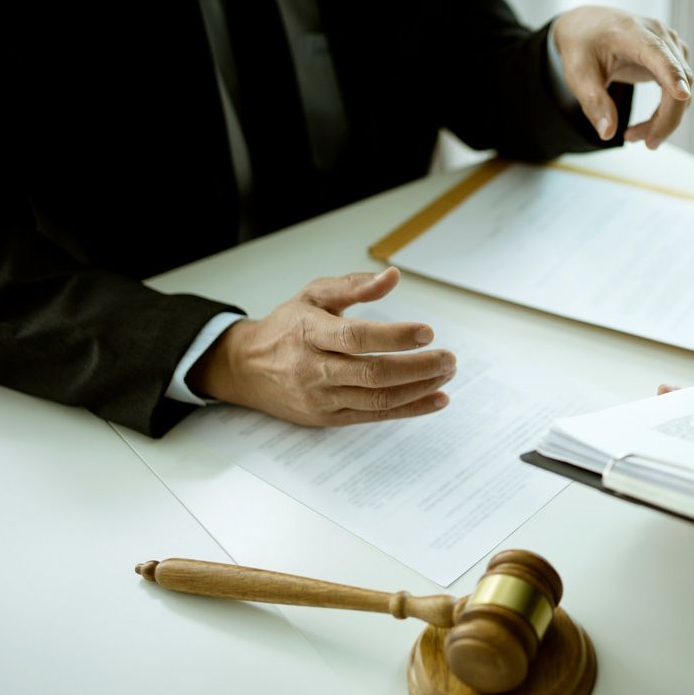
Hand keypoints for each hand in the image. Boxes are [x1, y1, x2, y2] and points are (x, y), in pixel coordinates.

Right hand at [188, 268, 455, 426]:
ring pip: (377, 399)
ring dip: (419, 388)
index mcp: (310, 332)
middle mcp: (314, 368)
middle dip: (416, 367)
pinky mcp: (329, 418)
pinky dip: (410, 409)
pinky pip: (375, 416)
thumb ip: (353, 285)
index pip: (356, 338)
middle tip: (448, 358)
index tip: (427, 331)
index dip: (394, 337)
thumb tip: (392, 276)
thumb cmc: (286, 327)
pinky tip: (436, 399)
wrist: (244, 369)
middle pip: (372, 373)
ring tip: (446, 374)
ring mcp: (321, 397)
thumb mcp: (312, 295)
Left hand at [552, 6, 692, 149]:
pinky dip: (666, 112)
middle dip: (666, 118)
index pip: (658, 54)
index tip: (682, 95)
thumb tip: (607, 134)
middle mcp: (658, 35)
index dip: (671, 75)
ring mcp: (669, 46)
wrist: (587, 26)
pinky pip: (679, 90)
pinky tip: (646, 126)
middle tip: (646, 144)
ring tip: (635, 137)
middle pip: (679, 80)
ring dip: (665, 119)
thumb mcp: (578, 74)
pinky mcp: (672, 57)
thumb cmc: (582, 46)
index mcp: (631, 32)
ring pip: (683, 89)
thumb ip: (593, 102)